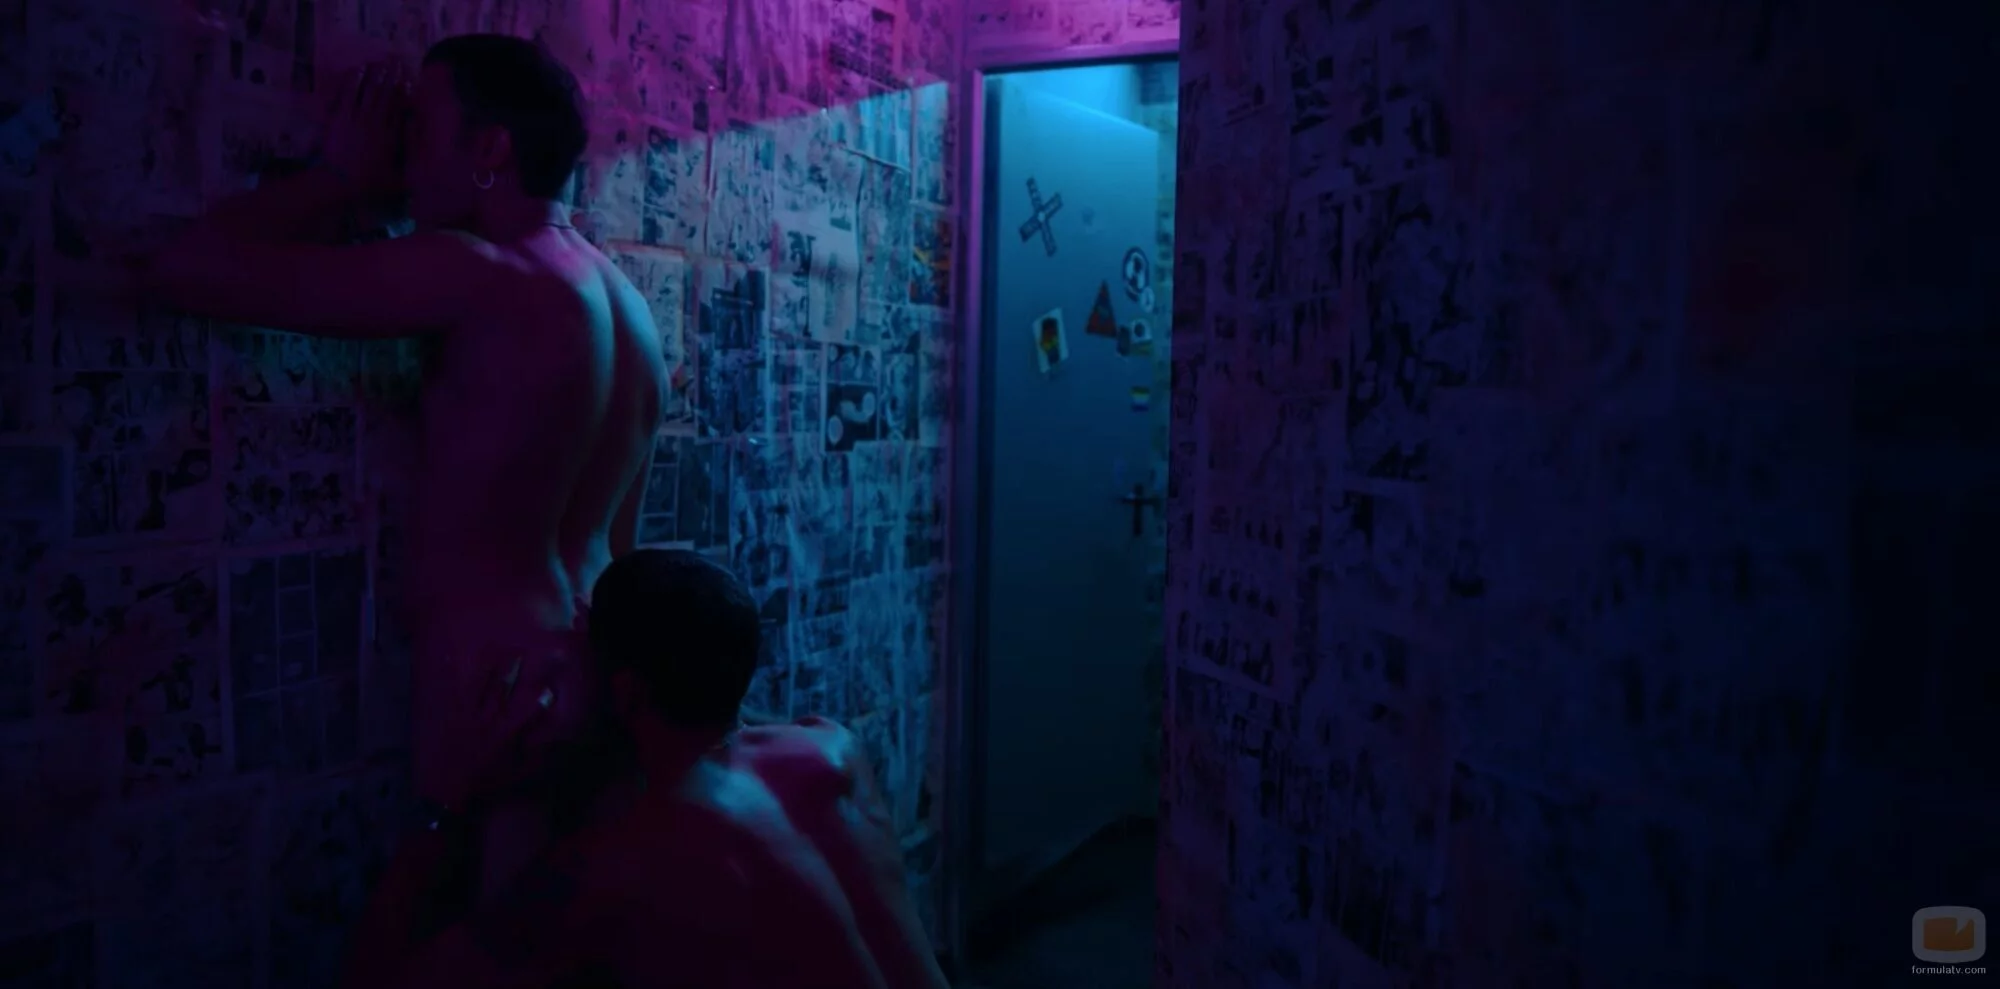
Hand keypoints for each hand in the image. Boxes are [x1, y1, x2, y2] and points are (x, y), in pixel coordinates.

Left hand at [322, 60, 409, 199]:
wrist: (340, 182)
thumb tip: (424, 153)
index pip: (401, 109)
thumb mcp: (399, 180)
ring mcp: (357, 118)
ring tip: (379, 63)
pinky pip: (348, 94)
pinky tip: (357, 70)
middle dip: (392, 77)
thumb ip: (412, 166)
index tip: (409, 80)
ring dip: (374, 75)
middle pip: (386, 95)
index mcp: (392, 136)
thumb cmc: (369, 183)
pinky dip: (353, 81)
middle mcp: (377, 122)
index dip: (405, 93)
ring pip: (368, 91)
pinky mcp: (339, 117)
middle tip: (396, 63)